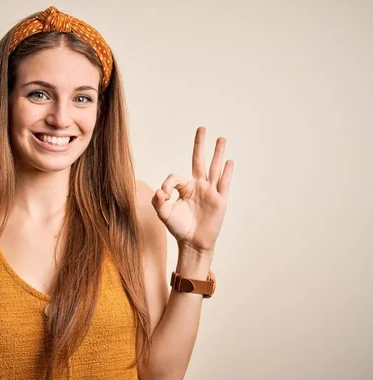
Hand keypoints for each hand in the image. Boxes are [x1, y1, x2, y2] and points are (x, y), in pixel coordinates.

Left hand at [151, 126, 233, 251]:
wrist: (193, 243)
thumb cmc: (179, 228)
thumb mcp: (164, 214)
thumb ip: (158, 202)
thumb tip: (158, 191)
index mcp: (185, 188)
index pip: (175, 177)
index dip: (167, 185)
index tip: (162, 196)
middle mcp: (199, 186)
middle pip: (199, 161)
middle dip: (200, 145)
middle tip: (202, 128)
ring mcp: (210, 192)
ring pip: (214, 168)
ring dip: (217, 153)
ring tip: (221, 139)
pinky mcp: (220, 200)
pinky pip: (223, 183)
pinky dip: (226, 172)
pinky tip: (229, 162)